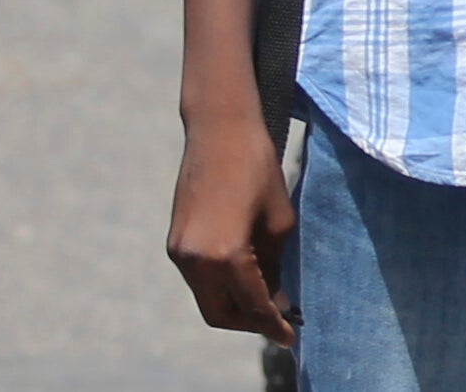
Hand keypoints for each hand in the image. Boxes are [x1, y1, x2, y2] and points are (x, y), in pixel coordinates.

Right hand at [166, 105, 296, 341]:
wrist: (219, 129)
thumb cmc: (258, 168)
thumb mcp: (279, 221)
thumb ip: (275, 268)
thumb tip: (276, 300)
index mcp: (227, 254)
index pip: (252, 306)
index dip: (273, 325)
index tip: (291, 337)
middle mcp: (196, 259)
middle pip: (220, 314)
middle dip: (250, 322)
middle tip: (277, 319)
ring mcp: (180, 251)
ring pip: (207, 299)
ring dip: (233, 305)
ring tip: (264, 296)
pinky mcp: (174, 241)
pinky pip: (198, 279)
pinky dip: (220, 285)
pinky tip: (243, 274)